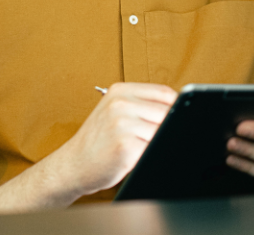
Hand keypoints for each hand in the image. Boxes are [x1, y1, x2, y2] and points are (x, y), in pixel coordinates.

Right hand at [56, 82, 176, 195]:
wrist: (74, 164)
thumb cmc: (97, 141)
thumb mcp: (115, 112)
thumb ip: (142, 105)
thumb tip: (179, 108)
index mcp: (119, 90)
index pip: (163, 92)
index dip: (176, 106)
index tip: (178, 116)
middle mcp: (120, 103)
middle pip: (166, 111)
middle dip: (168, 127)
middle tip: (154, 137)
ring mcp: (122, 123)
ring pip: (162, 131)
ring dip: (158, 142)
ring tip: (140, 146)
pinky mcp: (125, 145)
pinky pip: (153, 148)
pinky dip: (150, 154)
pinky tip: (135, 156)